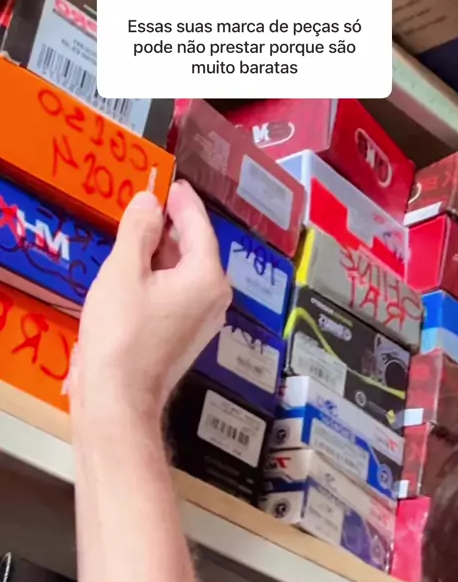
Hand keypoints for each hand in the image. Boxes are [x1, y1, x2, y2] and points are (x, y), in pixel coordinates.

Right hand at [69, 181, 231, 422]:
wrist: (118, 398)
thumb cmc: (121, 332)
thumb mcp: (124, 271)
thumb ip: (139, 230)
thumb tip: (150, 201)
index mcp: (207, 277)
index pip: (199, 225)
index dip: (182, 201)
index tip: (168, 183)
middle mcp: (215, 297)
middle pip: (194, 248)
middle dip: (168, 227)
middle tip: (142, 208)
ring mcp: (203, 320)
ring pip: (184, 272)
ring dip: (161, 253)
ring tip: (133, 236)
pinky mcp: (186, 336)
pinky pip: (177, 293)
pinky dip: (159, 278)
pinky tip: (134, 273)